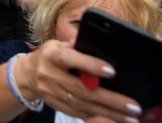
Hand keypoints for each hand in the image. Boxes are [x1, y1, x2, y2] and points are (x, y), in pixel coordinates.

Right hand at [17, 41, 140, 120]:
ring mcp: (51, 92)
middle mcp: (49, 74)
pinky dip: (97, 116)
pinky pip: (78, 113)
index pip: (70, 59)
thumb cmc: (51, 55)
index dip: (90, 65)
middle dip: (111, 99)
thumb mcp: (59, 45)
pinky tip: (114, 118)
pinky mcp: (55, 104)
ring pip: (83, 105)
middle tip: (134, 105)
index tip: (113, 71)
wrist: (27, 74)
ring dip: (109, 112)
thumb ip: (76, 46)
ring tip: (131, 116)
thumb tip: (98, 44)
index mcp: (51, 55)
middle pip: (82, 89)